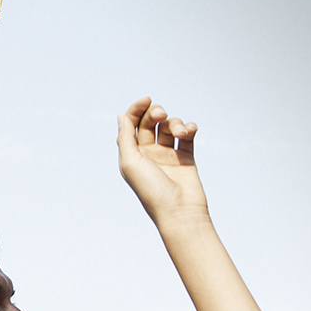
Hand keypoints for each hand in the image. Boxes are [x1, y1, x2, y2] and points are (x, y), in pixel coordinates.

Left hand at [116, 97, 207, 225]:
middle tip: (161, 115)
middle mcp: (148, 154)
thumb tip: (120, 116)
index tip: (147, 99)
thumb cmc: (151, 190)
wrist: (179, 210)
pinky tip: (190, 131)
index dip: (137, 109)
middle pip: (150, 122)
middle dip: (156, 113)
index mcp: (131, 155)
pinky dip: (189, 127)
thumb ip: (125, 138)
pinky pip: (187, 134)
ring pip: (170, 126)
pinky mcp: (185, 156)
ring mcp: (167, 155)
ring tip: (180, 132)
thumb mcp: (130, 163)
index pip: (131, 125)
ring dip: (175, 122)